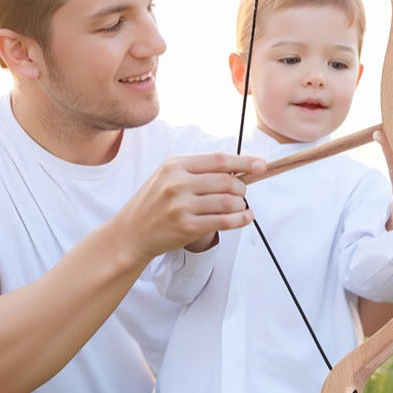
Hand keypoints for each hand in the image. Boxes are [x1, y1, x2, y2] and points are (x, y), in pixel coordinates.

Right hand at [113, 153, 265, 263]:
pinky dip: (241, 219)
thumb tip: (238, 168)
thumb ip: (198, 170)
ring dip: (241, 205)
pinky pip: (224, 221)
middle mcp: (178, 183)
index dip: (244, 162)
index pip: (219, 160)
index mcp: (175, 164)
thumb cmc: (154, 203)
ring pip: (229, 202)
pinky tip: (246, 217)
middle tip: (243, 193)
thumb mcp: (168, 176)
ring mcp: (182, 206)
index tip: (261, 164)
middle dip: (242, 187)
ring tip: (241, 207)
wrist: (131, 233)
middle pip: (227, 181)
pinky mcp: (187, 227)